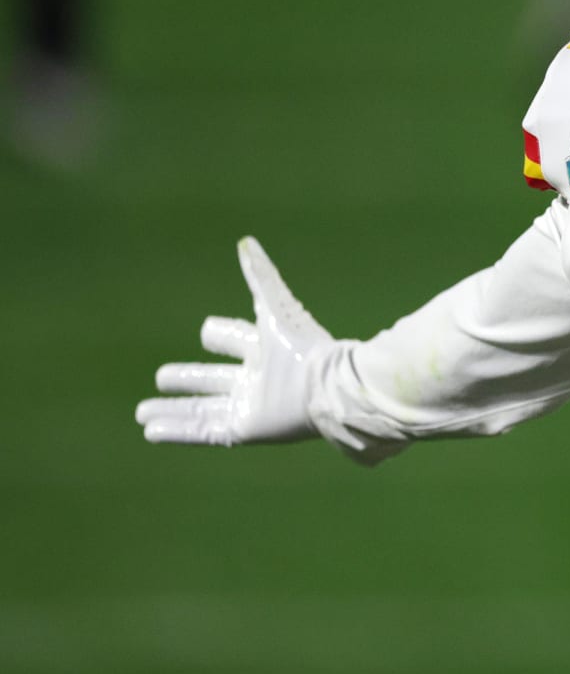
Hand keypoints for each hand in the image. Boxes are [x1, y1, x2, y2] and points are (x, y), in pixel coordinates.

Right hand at [136, 238, 331, 445]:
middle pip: (212, 379)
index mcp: (264, 347)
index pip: (235, 338)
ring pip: (202, 409)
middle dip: (187, 378)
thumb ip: (260, 276)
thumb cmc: (303, 346)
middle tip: (161, 377)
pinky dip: (177, 431)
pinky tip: (150, 431)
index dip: (220, 334)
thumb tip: (246, 241)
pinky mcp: (244, 429)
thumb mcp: (275, 307)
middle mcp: (255, 378)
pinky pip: (203, 432)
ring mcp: (249, 406)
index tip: (207, 330)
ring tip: (140, 413)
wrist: (326, 388)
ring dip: (173, 411)